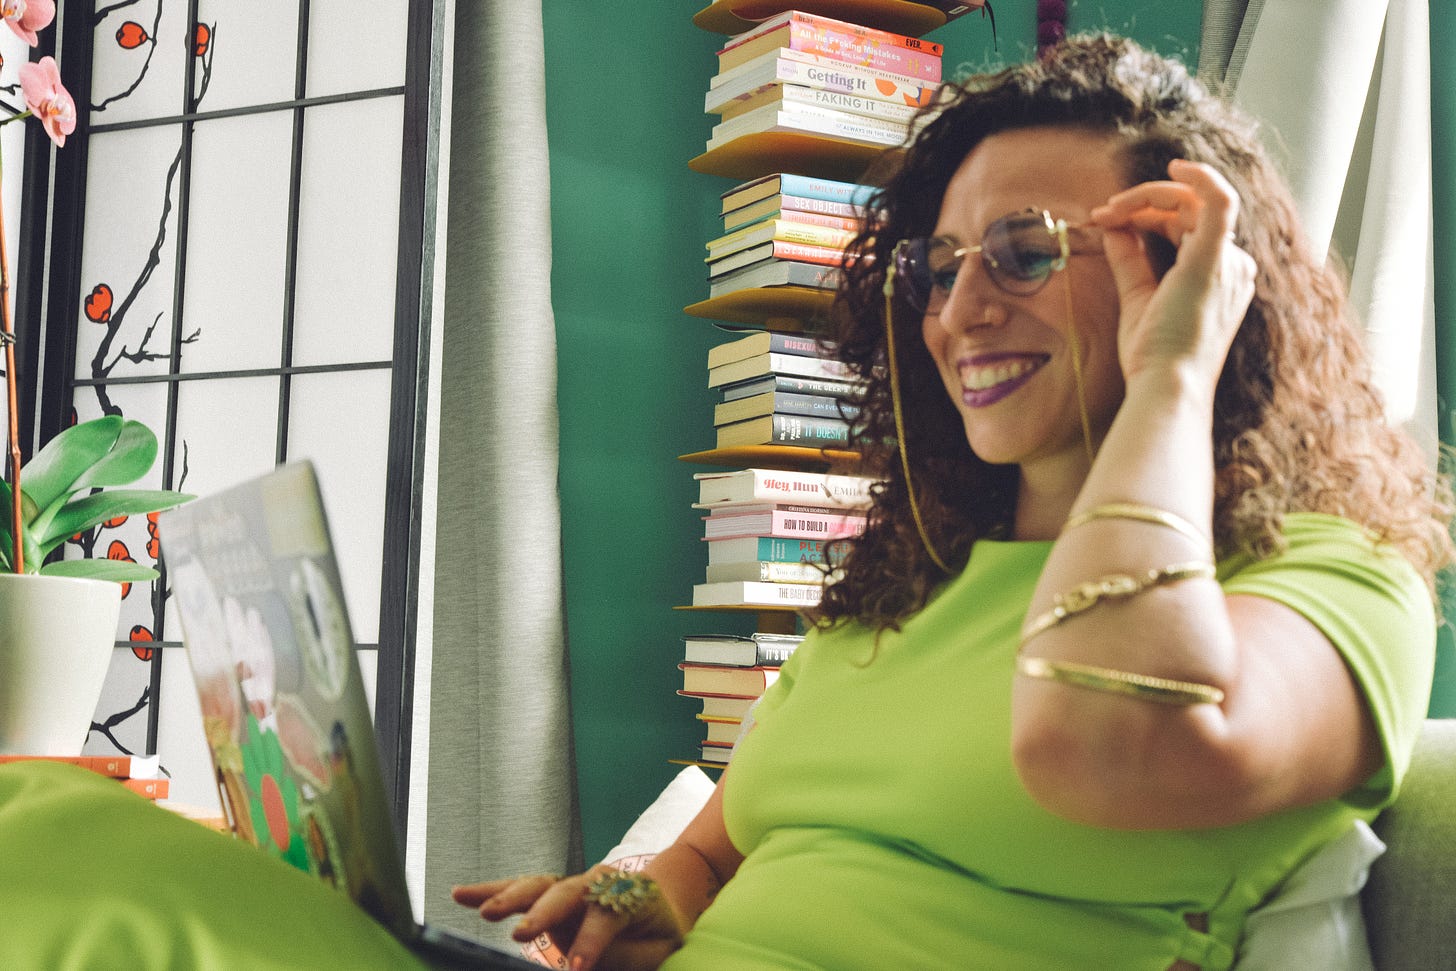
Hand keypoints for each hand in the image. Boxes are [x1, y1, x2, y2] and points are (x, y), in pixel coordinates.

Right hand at [452, 866, 684, 970]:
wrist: (658, 906)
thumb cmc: (656, 935)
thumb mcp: (654, 952)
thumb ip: (622, 959)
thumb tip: (579, 968)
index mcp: (631, 894)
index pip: (607, 914)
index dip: (591, 942)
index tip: (577, 968)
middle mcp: (597, 882)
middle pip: (567, 892)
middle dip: (544, 913)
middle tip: (523, 935)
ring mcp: (570, 885)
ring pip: (538, 886)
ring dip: (509, 897)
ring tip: (484, 913)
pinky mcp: (549, 895)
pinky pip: (520, 890)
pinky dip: (491, 891)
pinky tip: (460, 894)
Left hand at [1089, 158, 1256, 390]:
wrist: (1166, 385)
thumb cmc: (1154, 354)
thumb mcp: (1138, 297)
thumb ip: (1129, 260)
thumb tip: (1113, 228)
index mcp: (1221, 276)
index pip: (1185, 227)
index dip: (1145, 216)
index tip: (1106, 220)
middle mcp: (1233, 266)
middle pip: (1187, 212)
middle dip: (1142, 203)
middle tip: (1103, 212)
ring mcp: (1227, 262)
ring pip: (1193, 203)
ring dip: (1147, 197)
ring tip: (1110, 210)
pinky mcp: (1214, 260)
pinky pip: (1220, 202)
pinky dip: (1202, 178)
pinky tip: (1178, 166)